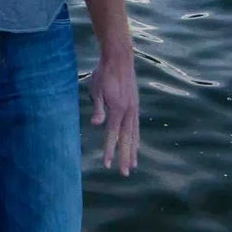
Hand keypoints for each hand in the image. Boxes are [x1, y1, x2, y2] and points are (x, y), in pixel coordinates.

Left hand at [90, 52, 137, 173]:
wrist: (119, 58)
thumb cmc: (104, 74)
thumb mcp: (96, 90)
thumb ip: (98, 108)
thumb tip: (95, 124)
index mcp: (118, 109)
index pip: (112, 135)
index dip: (110, 150)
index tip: (107, 165)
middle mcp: (129, 111)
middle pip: (127, 139)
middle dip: (125, 157)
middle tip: (124, 173)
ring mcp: (134, 108)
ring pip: (134, 134)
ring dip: (133, 150)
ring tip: (133, 164)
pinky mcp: (134, 105)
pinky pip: (136, 126)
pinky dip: (135, 138)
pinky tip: (135, 145)